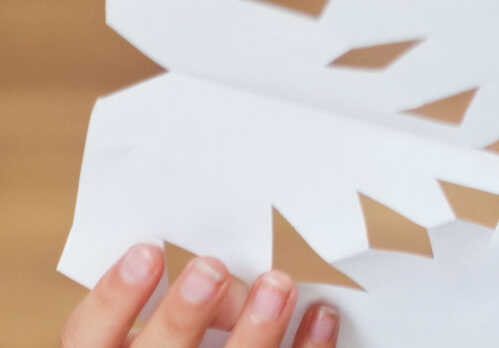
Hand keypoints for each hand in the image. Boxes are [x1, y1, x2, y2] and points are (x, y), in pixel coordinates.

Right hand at [61, 244, 336, 347]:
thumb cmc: (184, 343)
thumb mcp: (157, 330)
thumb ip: (173, 306)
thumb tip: (216, 267)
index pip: (87, 336)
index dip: (114, 298)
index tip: (147, 252)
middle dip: (183, 315)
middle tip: (212, 268)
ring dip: (255, 331)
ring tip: (277, 286)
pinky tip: (320, 315)